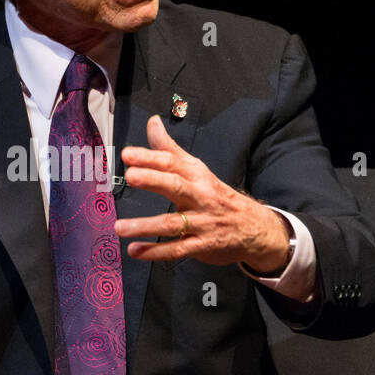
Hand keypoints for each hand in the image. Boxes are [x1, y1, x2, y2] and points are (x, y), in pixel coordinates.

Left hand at [115, 114, 291, 271]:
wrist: (255, 228)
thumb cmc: (218, 196)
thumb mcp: (197, 170)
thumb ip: (170, 149)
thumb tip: (152, 122)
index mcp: (197, 176)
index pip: (172, 163)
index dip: (150, 157)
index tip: (128, 154)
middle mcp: (199, 197)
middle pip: (175, 186)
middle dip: (153, 180)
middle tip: (130, 176)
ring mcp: (201, 222)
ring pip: (171, 223)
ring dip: (145, 226)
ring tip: (120, 226)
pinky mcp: (201, 246)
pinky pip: (176, 249)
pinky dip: (155, 252)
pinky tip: (135, 251)